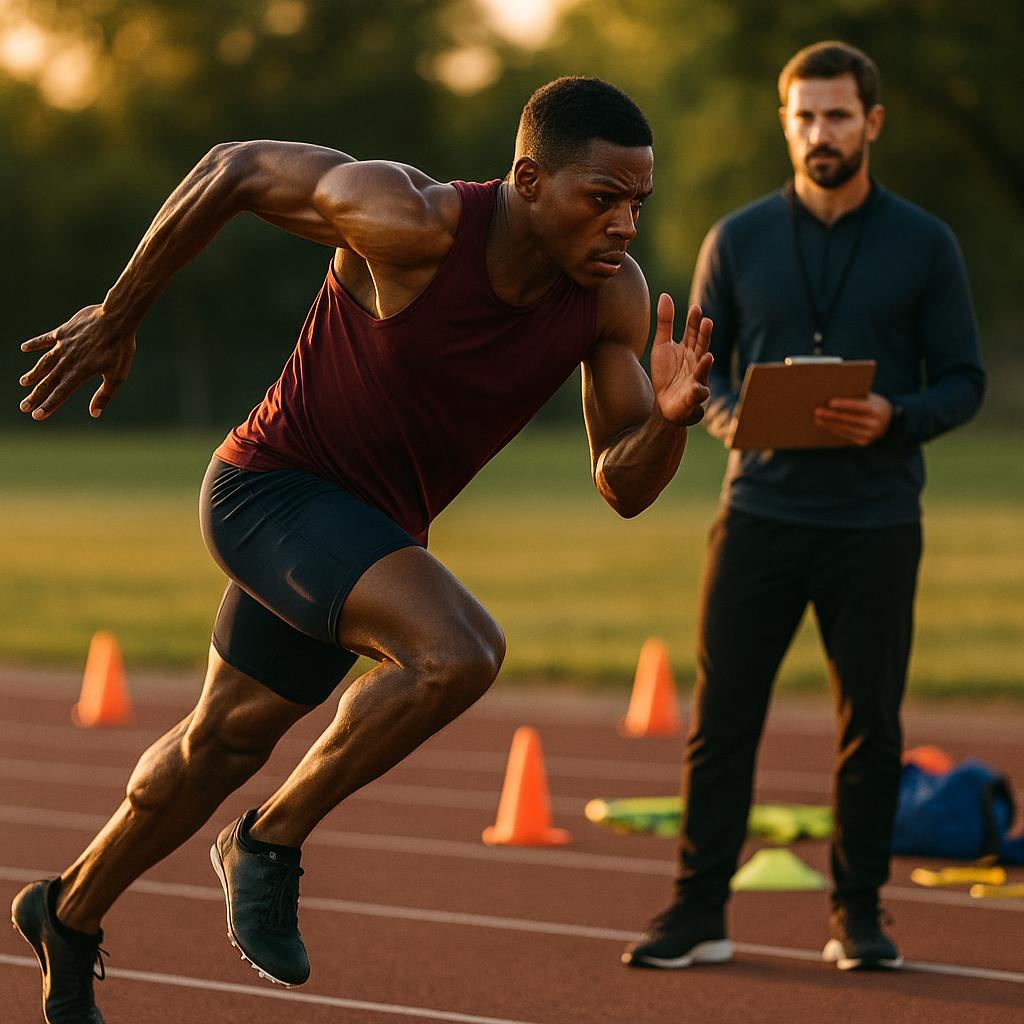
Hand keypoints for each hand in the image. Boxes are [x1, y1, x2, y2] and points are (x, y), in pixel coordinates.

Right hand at [19, 305, 135, 419]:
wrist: (117, 318)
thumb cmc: (121, 348)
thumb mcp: (117, 375)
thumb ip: (104, 395)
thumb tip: (94, 413)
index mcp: (80, 373)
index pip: (60, 393)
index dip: (48, 405)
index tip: (36, 415)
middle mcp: (67, 361)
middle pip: (48, 381)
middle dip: (35, 395)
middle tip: (23, 406)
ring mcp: (63, 345)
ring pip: (44, 362)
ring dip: (34, 373)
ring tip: (24, 382)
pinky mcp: (64, 331)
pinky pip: (45, 338)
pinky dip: (35, 343)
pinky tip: (24, 348)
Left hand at [650, 295, 712, 425]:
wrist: (665, 402)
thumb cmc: (666, 373)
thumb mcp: (662, 346)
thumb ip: (665, 323)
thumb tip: (665, 295)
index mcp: (689, 349)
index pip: (693, 332)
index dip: (694, 322)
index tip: (696, 308)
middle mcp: (696, 362)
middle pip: (701, 347)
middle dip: (704, 337)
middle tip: (706, 322)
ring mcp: (697, 379)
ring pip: (703, 370)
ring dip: (706, 364)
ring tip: (708, 356)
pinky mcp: (693, 397)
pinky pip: (698, 394)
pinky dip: (698, 392)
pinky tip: (697, 389)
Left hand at [814, 392, 891, 445]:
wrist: (891, 422)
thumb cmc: (875, 405)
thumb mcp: (871, 399)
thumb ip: (857, 397)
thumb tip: (834, 396)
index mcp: (876, 410)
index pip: (858, 406)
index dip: (844, 404)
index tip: (830, 402)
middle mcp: (874, 424)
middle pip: (848, 419)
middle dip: (831, 415)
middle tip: (817, 411)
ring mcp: (870, 435)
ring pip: (846, 429)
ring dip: (829, 424)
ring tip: (817, 419)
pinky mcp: (864, 442)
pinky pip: (847, 435)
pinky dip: (834, 430)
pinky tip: (825, 425)